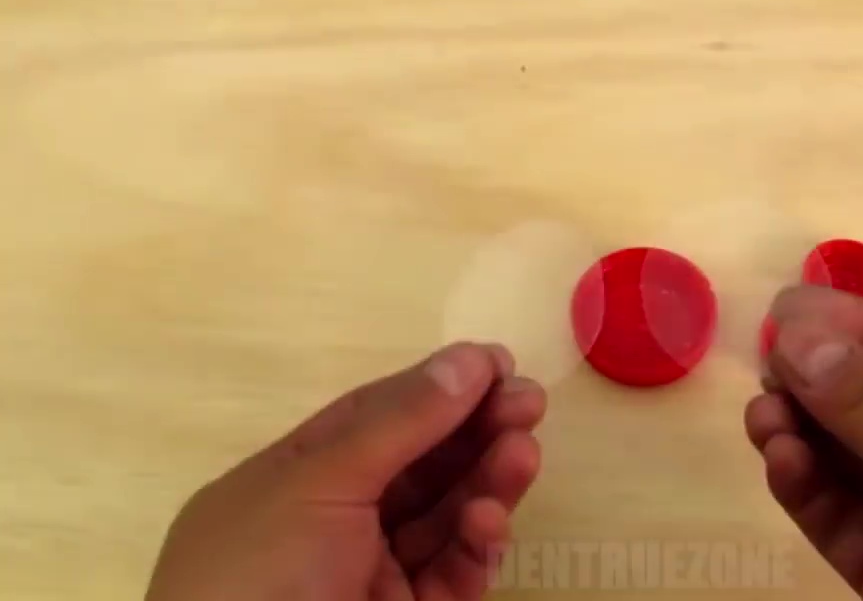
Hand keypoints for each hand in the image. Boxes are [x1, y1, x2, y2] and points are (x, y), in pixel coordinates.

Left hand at [146, 342, 545, 600]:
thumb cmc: (260, 574)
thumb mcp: (318, 481)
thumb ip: (399, 422)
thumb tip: (469, 358)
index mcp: (290, 481)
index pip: (372, 417)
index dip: (434, 386)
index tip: (495, 362)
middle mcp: (331, 525)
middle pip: (419, 464)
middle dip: (475, 429)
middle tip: (529, 402)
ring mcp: (370, 577)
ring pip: (444, 517)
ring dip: (487, 481)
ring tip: (524, 452)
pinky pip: (453, 574)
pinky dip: (477, 544)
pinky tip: (490, 520)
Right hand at [746, 286, 862, 600]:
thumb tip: (801, 333)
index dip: (862, 327)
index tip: (787, 311)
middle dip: (827, 382)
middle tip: (762, 362)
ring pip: (860, 464)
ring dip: (808, 434)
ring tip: (760, 414)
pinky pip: (849, 520)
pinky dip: (811, 490)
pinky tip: (779, 461)